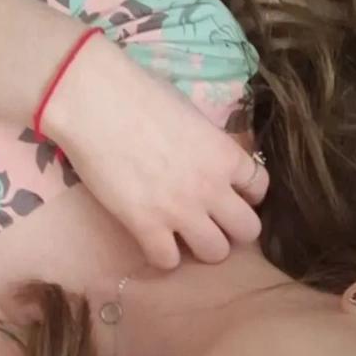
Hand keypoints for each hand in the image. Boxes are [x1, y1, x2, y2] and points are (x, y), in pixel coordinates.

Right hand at [45, 38, 268, 268]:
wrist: (94, 100)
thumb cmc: (140, 93)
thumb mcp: (191, 114)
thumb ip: (207, 144)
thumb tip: (204, 156)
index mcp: (226, 154)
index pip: (260, 188)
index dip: (246, 194)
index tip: (229, 193)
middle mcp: (212, 187)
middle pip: (248, 231)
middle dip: (232, 228)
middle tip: (210, 220)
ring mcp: (181, 210)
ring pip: (216, 253)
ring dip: (202, 246)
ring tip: (183, 235)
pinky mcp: (146, 226)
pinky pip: (169, 261)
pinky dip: (163, 255)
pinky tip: (152, 239)